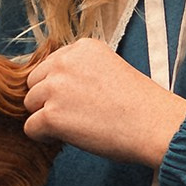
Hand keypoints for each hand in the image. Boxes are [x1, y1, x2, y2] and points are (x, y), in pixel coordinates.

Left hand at [22, 39, 185, 166]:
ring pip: (31, 104)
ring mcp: (55, 88)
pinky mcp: (51, 115)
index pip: (51, 64)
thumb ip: (81, 71)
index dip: (62, 85)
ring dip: (46, 117)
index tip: (80, 98)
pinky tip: (67, 137)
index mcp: (81, 47)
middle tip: (75, 114)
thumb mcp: (111, 69)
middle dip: (48, 99)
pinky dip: (44, 136)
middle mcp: (64, 62)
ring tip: (75, 126)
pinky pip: (31, 128)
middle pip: (35, 82)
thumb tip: (54, 87)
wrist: (154, 124)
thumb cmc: (140, 104)